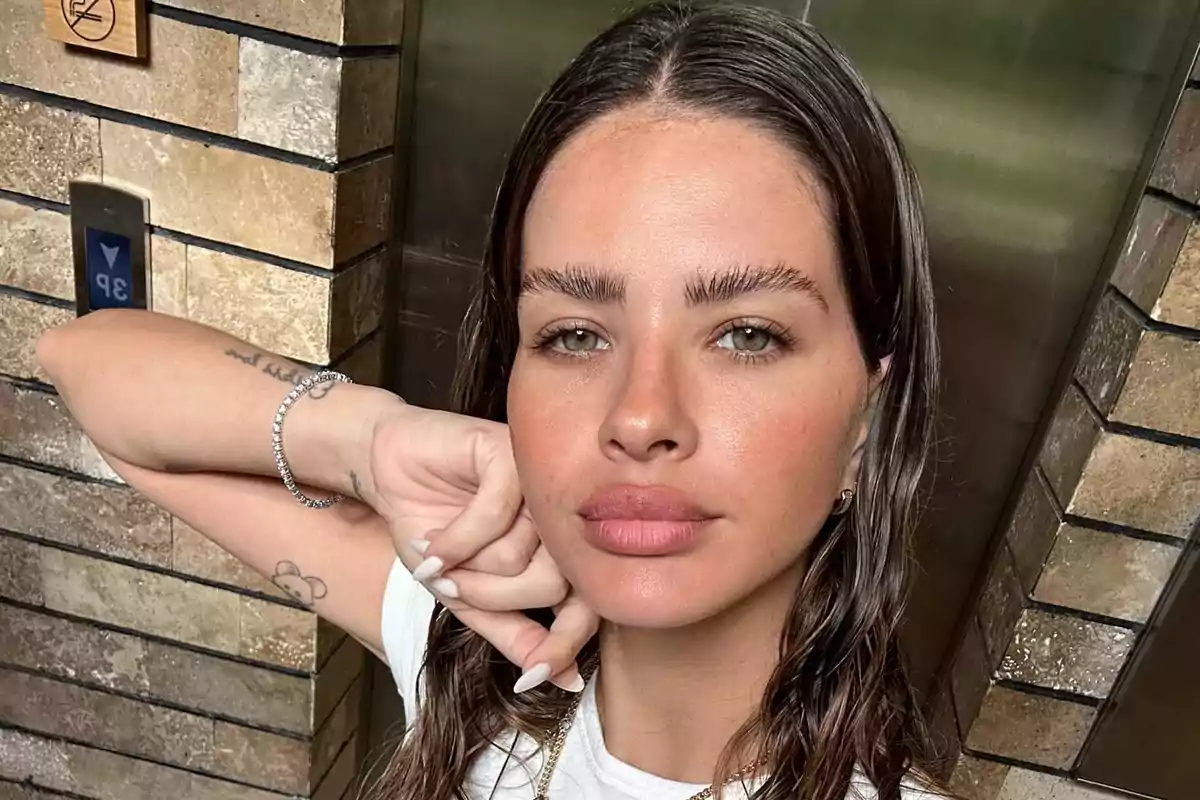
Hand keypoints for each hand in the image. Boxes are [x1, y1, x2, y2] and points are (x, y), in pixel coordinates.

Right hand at [359, 403, 596, 690]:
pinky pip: (494, 514)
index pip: (584, 606)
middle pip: (550, 584)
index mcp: (559, 550)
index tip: (530, 681)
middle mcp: (558, 517)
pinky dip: (455, 540)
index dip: (560, 646)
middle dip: (491, 598)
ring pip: (519, 554)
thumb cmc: (432, 528)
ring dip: (466, 567)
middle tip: (454, 586)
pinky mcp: (509, 454)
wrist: (387, 471)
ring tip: (439, 555)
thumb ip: (515, 634)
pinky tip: (432, 542)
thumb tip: (566, 681)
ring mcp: (538, 482)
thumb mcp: (468, 598)